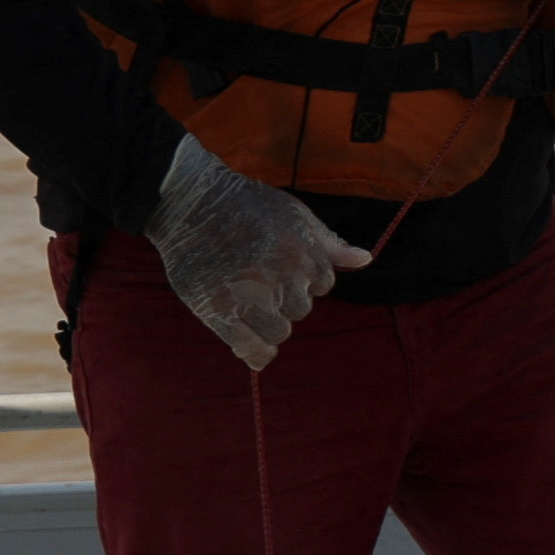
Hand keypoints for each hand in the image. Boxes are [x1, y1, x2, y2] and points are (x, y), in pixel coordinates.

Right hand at [143, 135, 366, 370]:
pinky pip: (253, 349)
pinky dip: (257, 354)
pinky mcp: (218, 312)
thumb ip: (329, 244)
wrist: (188, 201)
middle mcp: (278, 275)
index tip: (280, 265)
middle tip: (258, 279)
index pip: (322, 285)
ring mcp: (248, 296)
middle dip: (285, 299)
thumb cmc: (245, 205)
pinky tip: (254, 350)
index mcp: (301, 251)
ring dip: (269, 323)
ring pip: (279, 332)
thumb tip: (366, 259)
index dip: (304, 278)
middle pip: (301, 309)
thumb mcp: (294, 214)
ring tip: (248, 303)